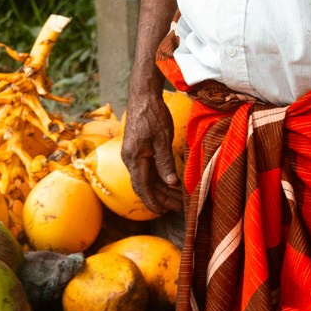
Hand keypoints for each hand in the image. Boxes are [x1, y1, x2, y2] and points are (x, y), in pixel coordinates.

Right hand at [121, 84, 184, 218]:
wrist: (142, 97)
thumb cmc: (151, 115)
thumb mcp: (161, 139)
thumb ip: (165, 161)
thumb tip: (171, 182)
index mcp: (134, 158)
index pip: (142, 187)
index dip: (152, 202)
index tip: (162, 212)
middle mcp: (131, 160)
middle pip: (146, 186)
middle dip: (162, 199)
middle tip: (179, 208)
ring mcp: (135, 156)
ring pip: (148, 179)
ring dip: (163, 190)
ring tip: (178, 200)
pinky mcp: (140, 151)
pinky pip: (149, 170)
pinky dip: (161, 179)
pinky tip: (172, 184)